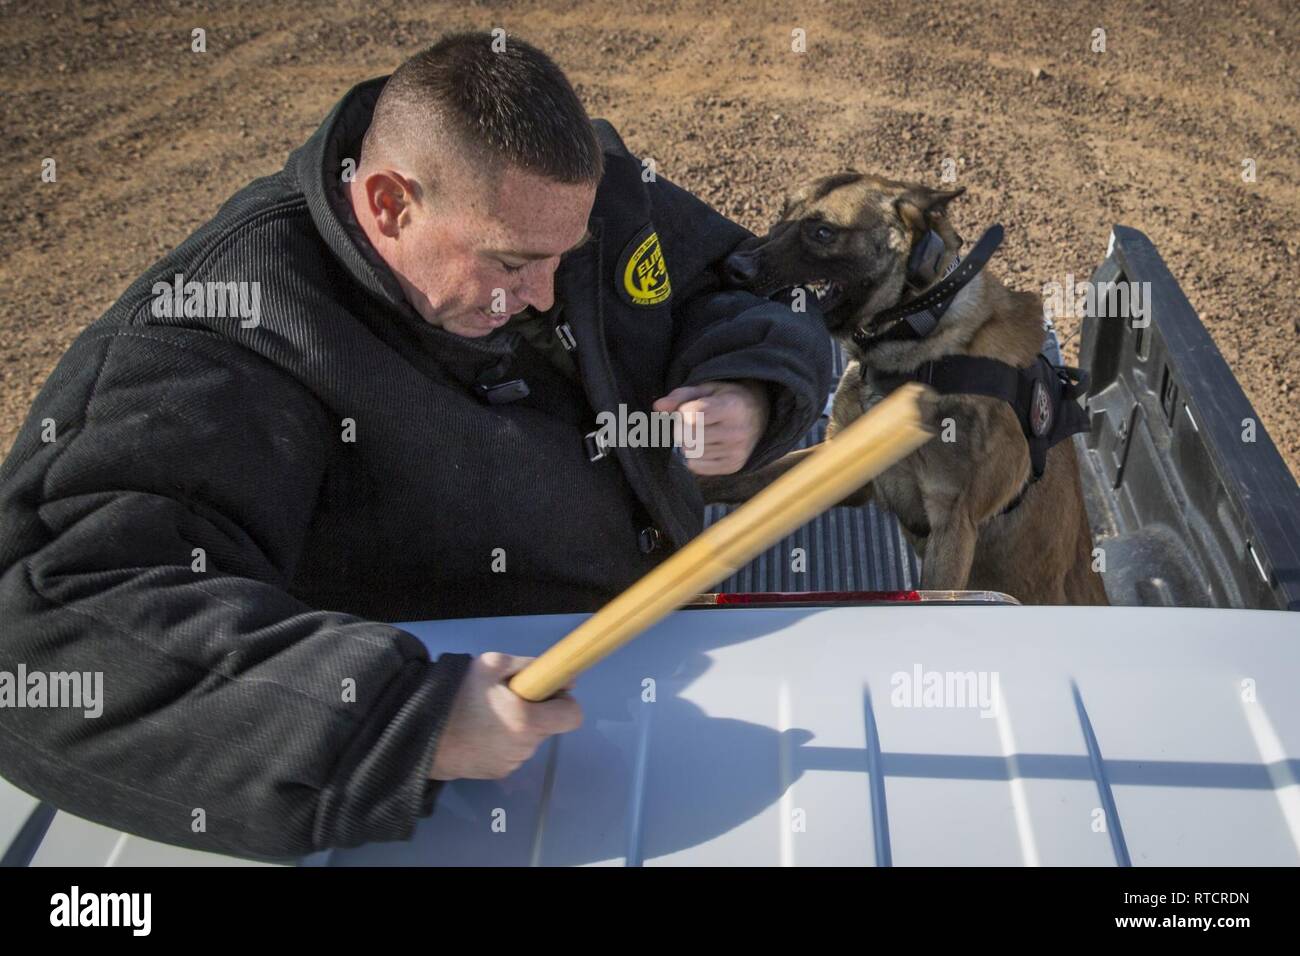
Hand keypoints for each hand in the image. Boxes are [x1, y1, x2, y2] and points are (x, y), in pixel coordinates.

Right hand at [429, 652, 581, 780]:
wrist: (417, 733)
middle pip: (547, 726)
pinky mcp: (495, 774)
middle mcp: (525, 748)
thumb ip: (529, 666)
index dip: (564, 701)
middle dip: (535, 711)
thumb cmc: (455, 695)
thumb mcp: (492, 665)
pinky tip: (477, 731)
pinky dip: (502, 742)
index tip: (545, 691)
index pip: (573, 716)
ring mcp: (510, 765)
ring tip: (485, 714)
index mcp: (528, 722)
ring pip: (527, 740)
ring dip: (517, 727)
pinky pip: (511, 753)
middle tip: (505, 697)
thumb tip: (561, 677)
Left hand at [653, 380, 769, 475]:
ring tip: (702, 431)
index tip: (688, 407)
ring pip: (690, 453)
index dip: (682, 412)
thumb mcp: (706, 389)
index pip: (692, 417)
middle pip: (688, 437)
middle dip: (681, 429)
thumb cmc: (725, 398)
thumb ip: (680, 396)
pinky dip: (693, 456)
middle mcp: (738, 432)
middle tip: (691, 422)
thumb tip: (657, 407)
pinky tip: (705, 443)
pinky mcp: (733, 466)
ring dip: (687, 442)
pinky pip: (696, 466)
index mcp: (733, 407)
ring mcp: (737, 452)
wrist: (758, 414)